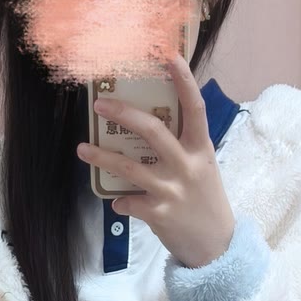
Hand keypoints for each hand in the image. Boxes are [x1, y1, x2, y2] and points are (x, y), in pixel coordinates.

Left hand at [75, 54, 235, 267]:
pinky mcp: (160, 215)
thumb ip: (182, 147)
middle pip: (154, 131)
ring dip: (102, 158)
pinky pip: (129, 202)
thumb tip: (147, 126)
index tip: (168, 55)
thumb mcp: (203, 167)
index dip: (183, 80)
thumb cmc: (206, 200)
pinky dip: (120, 202)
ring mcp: (173, 191)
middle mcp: (188, 166)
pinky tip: (118, 202)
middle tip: (99, 104)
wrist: (218, 245)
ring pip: (130, 168)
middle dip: (125, 114)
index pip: (194, 107)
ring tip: (82, 149)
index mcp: (201, 148)